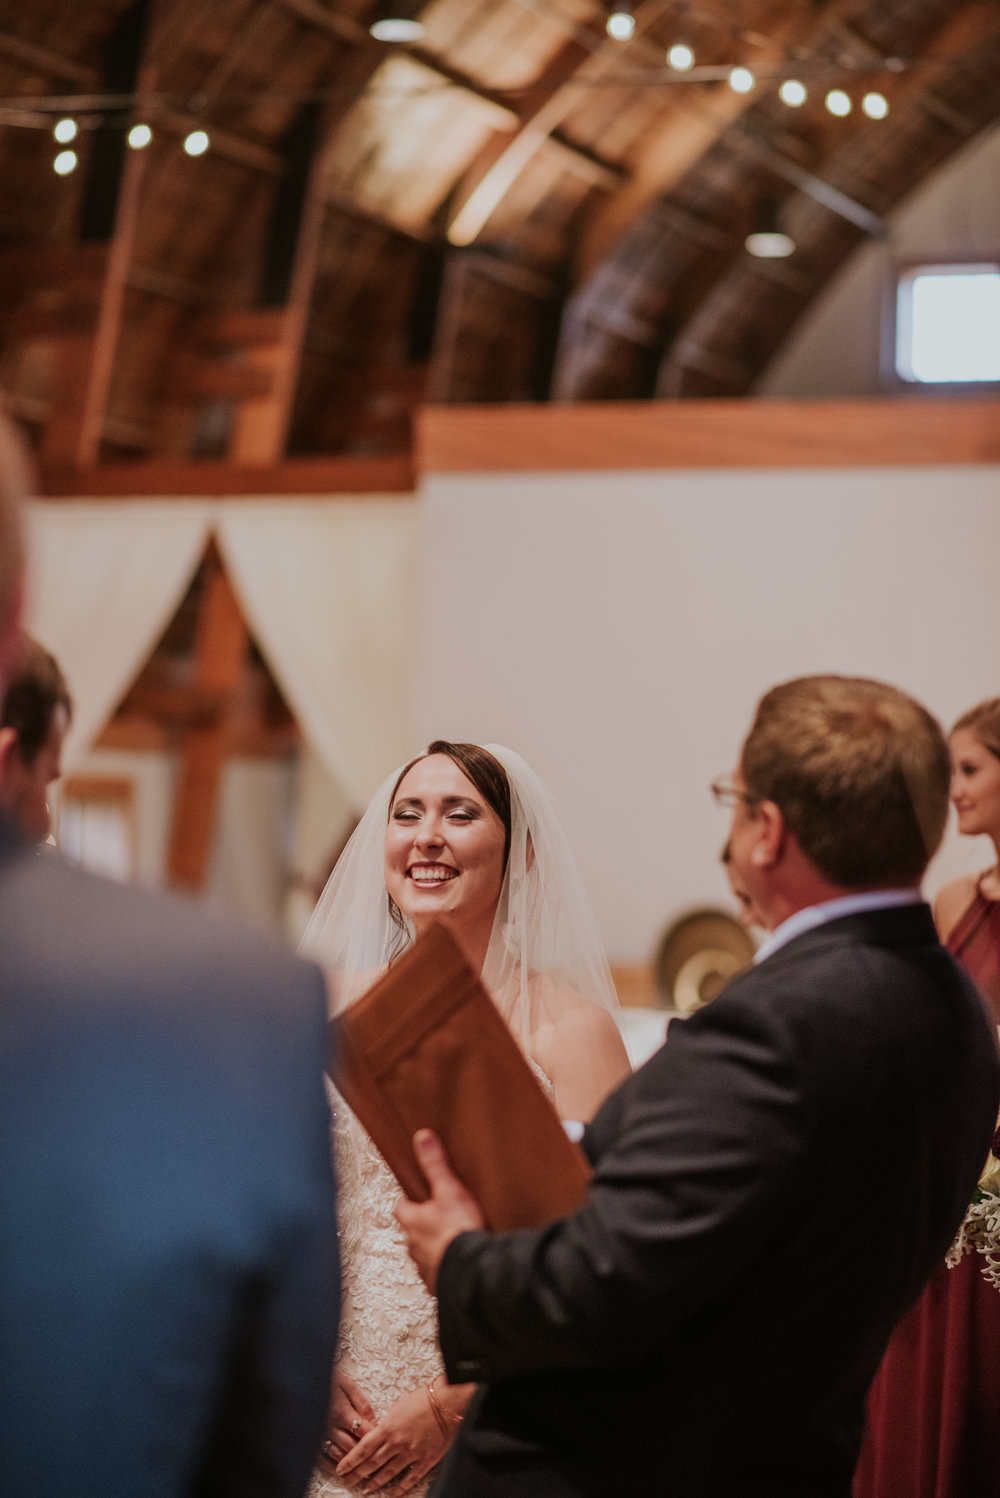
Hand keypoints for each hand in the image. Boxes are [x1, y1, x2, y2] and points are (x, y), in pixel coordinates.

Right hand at [317, 1368, 376, 1470]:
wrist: (300, 1378)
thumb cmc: (324, 1379)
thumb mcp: (345, 1384)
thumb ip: (360, 1401)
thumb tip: (372, 1418)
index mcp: (341, 1411)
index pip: (363, 1431)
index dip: (374, 1438)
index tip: (382, 1442)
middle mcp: (330, 1426)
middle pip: (352, 1447)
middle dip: (364, 1455)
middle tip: (375, 1460)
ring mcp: (318, 1434)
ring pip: (338, 1455)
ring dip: (350, 1463)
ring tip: (360, 1467)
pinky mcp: (308, 1439)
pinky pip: (321, 1458)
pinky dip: (331, 1466)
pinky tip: (339, 1469)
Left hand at [333, 1384, 450, 1494]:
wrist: (446, 1402)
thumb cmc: (423, 1400)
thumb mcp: (398, 1406)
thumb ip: (386, 1422)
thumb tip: (380, 1432)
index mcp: (387, 1427)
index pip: (363, 1448)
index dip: (350, 1461)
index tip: (341, 1469)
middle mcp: (396, 1443)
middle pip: (372, 1464)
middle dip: (357, 1475)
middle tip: (349, 1481)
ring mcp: (410, 1453)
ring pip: (388, 1474)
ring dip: (375, 1484)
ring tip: (366, 1490)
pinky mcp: (425, 1460)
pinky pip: (409, 1479)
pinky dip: (399, 1489)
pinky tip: (391, 1495)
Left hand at [394, 1130, 484, 1292]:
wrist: (471, 1271)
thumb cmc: (458, 1232)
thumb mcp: (449, 1189)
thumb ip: (435, 1164)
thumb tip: (422, 1139)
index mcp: (413, 1221)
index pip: (401, 1208)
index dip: (408, 1202)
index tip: (413, 1198)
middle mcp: (415, 1246)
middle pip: (412, 1233)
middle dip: (422, 1228)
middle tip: (436, 1221)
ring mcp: (426, 1267)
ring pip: (425, 1256)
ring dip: (434, 1250)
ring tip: (450, 1243)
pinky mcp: (440, 1284)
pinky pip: (440, 1275)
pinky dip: (447, 1269)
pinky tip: (459, 1265)